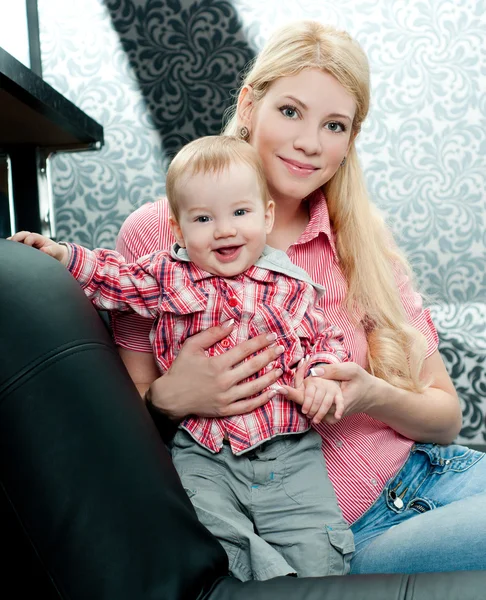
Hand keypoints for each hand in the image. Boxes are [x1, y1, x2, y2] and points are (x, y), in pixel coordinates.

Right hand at [8, 231, 67, 264]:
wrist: (56, 255)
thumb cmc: (55, 251)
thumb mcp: (55, 251)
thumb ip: (50, 250)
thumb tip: (43, 250)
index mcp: (38, 238)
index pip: (30, 236)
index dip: (28, 241)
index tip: (28, 247)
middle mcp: (31, 238)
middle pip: (21, 235)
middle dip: (16, 238)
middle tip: (13, 243)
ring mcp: (26, 242)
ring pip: (16, 239)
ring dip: (13, 242)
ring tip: (10, 247)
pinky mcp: (24, 247)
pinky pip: (16, 245)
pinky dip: (13, 247)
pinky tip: (11, 251)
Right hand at [148, 322, 285, 420]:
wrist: (170, 397)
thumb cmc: (180, 369)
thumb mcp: (192, 346)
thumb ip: (212, 333)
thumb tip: (231, 322)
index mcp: (216, 364)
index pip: (244, 350)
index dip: (260, 342)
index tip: (272, 336)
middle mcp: (224, 381)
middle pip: (253, 367)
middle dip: (270, 356)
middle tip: (281, 349)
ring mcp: (226, 398)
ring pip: (254, 387)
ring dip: (270, 377)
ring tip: (281, 369)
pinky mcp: (225, 410)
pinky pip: (248, 406)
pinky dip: (262, 399)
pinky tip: (272, 392)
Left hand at [279, 361, 375, 423]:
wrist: (371, 396)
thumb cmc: (360, 380)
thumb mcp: (350, 370)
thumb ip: (332, 370)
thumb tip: (312, 372)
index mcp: (337, 399)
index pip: (312, 399)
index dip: (294, 394)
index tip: (279, 389)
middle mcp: (333, 412)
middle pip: (307, 408)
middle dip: (295, 397)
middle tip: (281, 388)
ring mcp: (331, 417)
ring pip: (309, 412)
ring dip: (301, 402)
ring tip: (290, 392)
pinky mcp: (330, 418)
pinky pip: (315, 414)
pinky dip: (308, 405)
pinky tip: (305, 397)